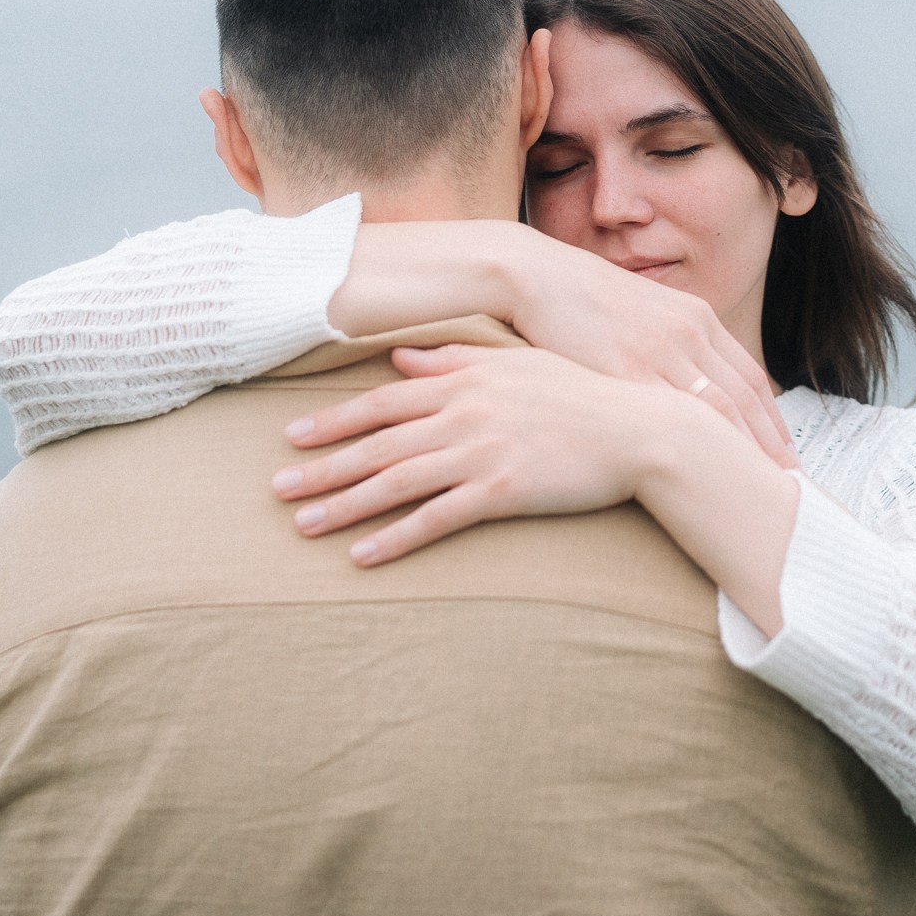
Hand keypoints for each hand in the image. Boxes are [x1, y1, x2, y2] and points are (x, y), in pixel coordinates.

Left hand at [272, 345, 684, 565]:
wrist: (639, 428)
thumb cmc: (580, 395)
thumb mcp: (515, 364)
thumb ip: (453, 361)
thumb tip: (401, 360)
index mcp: (464, 381)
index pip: (383, 402)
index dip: (334, 421)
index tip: (292, 436)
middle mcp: (464, 414)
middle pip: (378, 444)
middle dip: (323, 467)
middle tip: (275, 487)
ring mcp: (482, 452)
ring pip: (397, 481)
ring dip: (345, 505)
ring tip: (303, 525)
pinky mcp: (503, 491)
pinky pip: (437, 519)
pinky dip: (396, 537)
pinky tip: (362, 555)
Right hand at [492, 230, 796, 469]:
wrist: (536, 274)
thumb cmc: (580, 297)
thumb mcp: (642, 310)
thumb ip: (671, 341)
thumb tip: (688, 380)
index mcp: (695, 316)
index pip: (750, 376)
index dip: (773, 418)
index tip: (787, 452)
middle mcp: (686, 332)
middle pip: (743, 397)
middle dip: (770, 443)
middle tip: (789, 481)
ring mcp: (657, 351)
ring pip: (716, 410)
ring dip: (743, 451)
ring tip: (758, 487)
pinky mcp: (623, 369)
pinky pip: (668, 416)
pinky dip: (694, 447)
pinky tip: (701, 473)